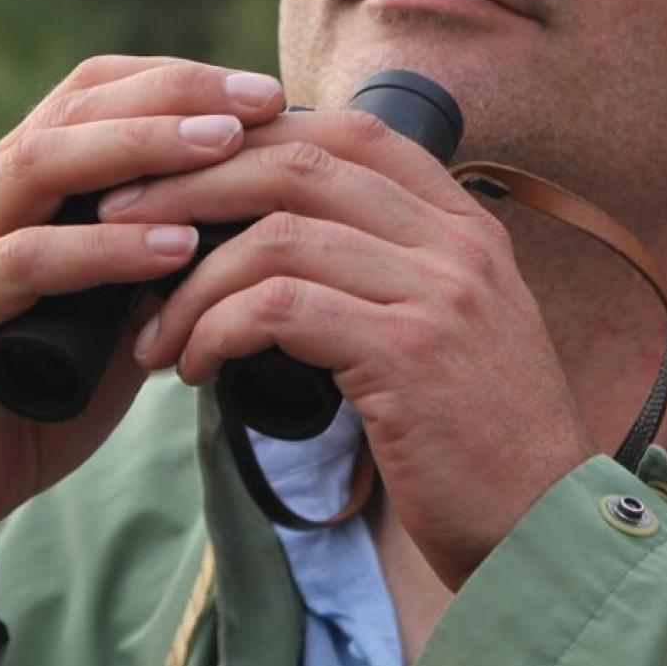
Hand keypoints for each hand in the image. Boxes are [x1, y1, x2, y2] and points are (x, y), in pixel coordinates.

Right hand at [0, 54, 290, 570]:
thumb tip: (255, 218)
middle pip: (73, 111)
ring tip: (225, 148)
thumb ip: (160, 263)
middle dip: (172, 97)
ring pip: (42, 164)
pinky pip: (25, 263)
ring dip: (141, 150)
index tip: (261, 92)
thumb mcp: (116, 317)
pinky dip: (102, 249)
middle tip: (258, 102)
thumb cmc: (34, 400)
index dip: (174, 79)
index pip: (91, 93)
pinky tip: (172, 249)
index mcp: (12, 187)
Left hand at [106, 108, 595, 586]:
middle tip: (119, 224)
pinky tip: (194, 370)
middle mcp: (458, 240)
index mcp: (463, 224)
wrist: (547, 533)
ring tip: (157, 337)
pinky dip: (216, 329)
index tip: (175, 177)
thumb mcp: (443, 334)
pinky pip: (281, 308)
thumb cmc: (476, 446)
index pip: (346, 133)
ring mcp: (440, 292)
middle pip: (299, 161)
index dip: (250, 139)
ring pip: (278, 235)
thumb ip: (382, 276)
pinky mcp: (409, 354)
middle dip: (192, 185)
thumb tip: (264, 246)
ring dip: (192, 282)